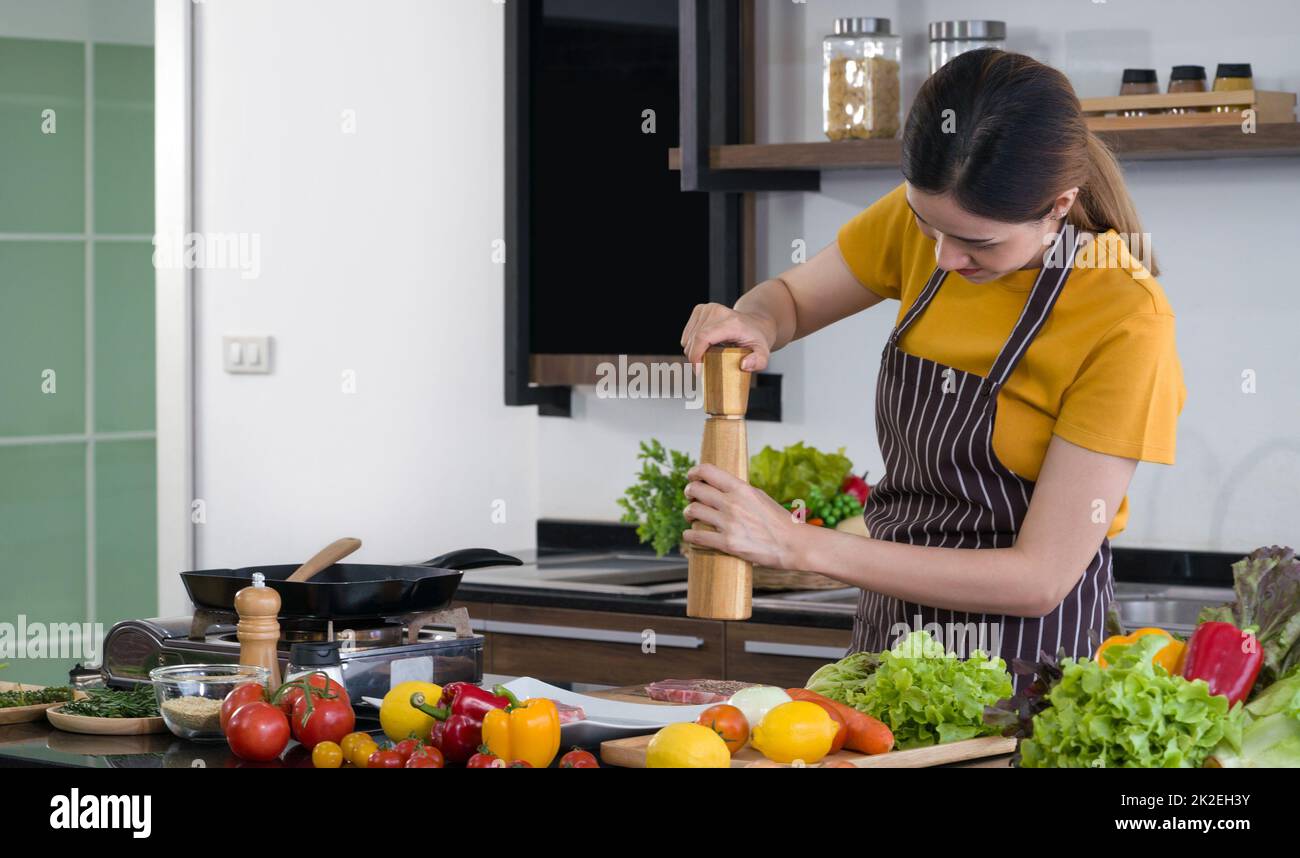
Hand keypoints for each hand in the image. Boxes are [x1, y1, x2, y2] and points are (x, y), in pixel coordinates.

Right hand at [680, 303, 776, 370]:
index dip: (695, 355)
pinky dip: (692, 344)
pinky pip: (687, 334)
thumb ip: (758, 362)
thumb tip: (744, 364)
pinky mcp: (699, 309)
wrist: (755, 322)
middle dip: (694, 358)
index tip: (698, 371)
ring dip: (693, 352)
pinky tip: (706, 346)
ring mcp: (706, 309)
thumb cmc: (757, 339)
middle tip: (705, 368)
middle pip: (693, 339)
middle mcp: (716, 311)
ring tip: (708, 356)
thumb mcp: (764, 353)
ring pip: (688, 338)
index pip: (703, 337)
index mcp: (730, 322)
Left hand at [680, 463, 802, 569]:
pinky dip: (689, 535)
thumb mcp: (760, 497)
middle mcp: (732, 503)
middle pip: (695, 490)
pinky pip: (697, 535)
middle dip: (689, 493)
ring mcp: (728, 523)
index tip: (691, 476)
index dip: (694, 472)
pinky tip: (690, 534)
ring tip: (691, 516)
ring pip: (693, 511)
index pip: (708, 471)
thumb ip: (740, 492)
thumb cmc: (780, 521)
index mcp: (742, 489)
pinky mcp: (727, 543)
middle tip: (690, 498)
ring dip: (688, 514)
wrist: (793, 544)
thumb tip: (722, 488)